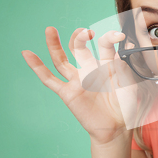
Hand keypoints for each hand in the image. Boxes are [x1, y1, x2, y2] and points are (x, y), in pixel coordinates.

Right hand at [22, 27, 136, 144]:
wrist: (117, 127)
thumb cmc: (125, 106)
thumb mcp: (130, 85)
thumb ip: (124, 68)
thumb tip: (123, 49)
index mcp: (106, 64)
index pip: (104, 45)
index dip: (110, 38)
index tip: (119, 36)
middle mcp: (89, 69)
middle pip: (79, 48)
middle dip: (81, 37)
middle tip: (87, 32)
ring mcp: (76, 80)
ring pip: (61, 60)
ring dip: (53, 45)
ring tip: (50, 30)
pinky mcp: (67, 93)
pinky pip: (49, 80)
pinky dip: (37, 67)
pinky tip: (27, 54)